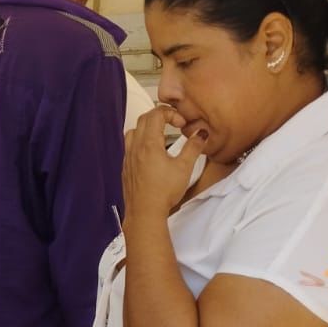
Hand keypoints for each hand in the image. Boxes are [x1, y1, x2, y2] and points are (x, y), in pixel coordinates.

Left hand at [123, 106, 204, 226]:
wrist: (144, 213)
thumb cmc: (162, 192)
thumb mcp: (184, 168)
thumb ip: (194, 147)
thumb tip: (201, 134)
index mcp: (149, 144)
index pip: (156, 114)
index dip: (170, 113)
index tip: (181, 123)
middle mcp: (135, 148)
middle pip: (143, 119)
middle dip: (159, 115)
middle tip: (173, 123)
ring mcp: (128, 158)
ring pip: (133, 131)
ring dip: (146, 127)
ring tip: (160, 134)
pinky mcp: (126, 168)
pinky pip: (129, 146)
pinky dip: (139, 141)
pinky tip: (150, 152)